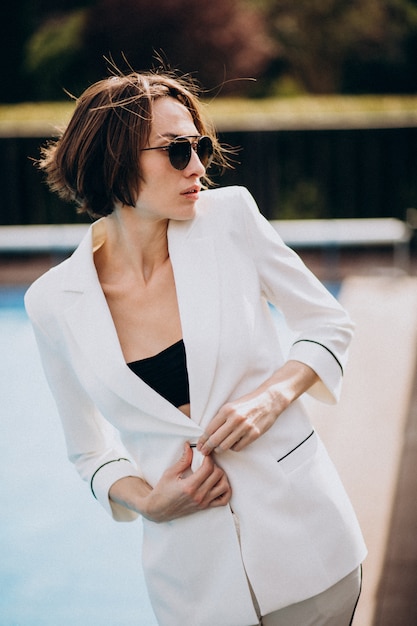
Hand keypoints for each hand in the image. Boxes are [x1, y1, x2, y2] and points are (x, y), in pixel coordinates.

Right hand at [143, 443, 231, 522]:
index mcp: (189, 486)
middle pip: (218, 475)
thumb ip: (183, 460)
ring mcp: (203, 502)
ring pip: (224, 487)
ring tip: (213, 472)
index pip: (208, 468)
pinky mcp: (205, 507)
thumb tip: (189, 446)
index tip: (204, 454)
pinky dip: (225, 491)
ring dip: (221, 476)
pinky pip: (223, 500)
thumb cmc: (162, 491)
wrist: (158, 510)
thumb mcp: (170, 473)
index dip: (208, 458)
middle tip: (207, 462)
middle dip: (214, 465)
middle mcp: (199, 495)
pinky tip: (218, 484)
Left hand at [197, 361, 318, 455]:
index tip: (200, 445)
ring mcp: (245, 427)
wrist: (268, 401)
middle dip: (207, 447)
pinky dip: (233, 448)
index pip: (210, 429)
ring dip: (220, 449)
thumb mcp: (232, 406)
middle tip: (204, 451)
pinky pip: (238, 447)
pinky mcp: (254, 434)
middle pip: (215, 439)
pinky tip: (232, 444)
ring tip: (218, 448)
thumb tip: (208, 433)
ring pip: (225, 446)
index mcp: (227, 410)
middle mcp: (235, 419)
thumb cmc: (248, 403)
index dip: (203, 440)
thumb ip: (221, 418)